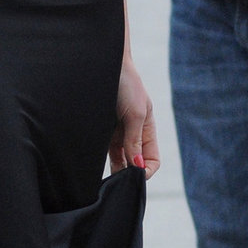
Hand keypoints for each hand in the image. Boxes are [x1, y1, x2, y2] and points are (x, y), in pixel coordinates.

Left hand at [110, 55, 159, 177]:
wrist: (103, 64)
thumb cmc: (126, 85)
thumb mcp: (135, 114)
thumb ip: (135, 141)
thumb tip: (138, 167)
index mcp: (147, 130)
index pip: (152, 160)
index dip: (146, 171)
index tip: (134, 175)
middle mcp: (133, 134)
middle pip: (134, 163)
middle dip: (128, 174)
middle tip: (116, 183)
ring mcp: (116, 133)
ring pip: (118, 160)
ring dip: (114, 170)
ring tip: (106, 179)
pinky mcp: (101, 130)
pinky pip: (104, 151)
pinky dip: (102, 161)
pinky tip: (95, 167)